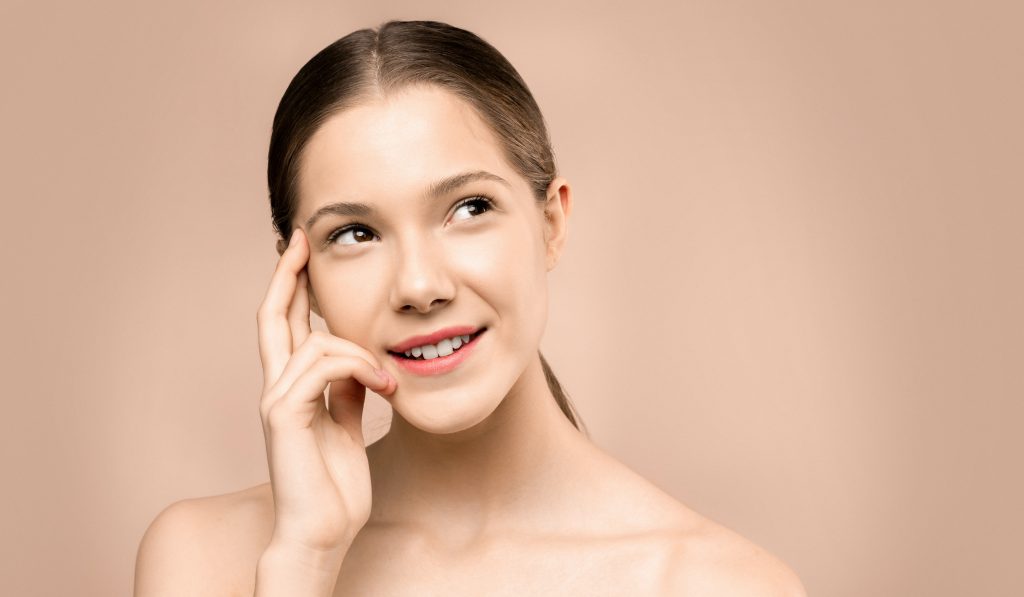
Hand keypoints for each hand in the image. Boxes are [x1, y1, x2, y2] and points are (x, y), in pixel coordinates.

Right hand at [256, 227, 395, 554]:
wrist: (324, 531)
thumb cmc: (334, 485)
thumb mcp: (348, 424)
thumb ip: (347, 390)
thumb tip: (361, 361)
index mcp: (293, 388)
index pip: (285, 325)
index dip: (292, 287)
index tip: (304, 253)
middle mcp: (277, 387)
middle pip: (272, 315)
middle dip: (288, 274)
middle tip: (300, 238)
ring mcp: (276, 400)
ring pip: (312, 340)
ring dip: (360, 351)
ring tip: (389, 381)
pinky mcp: (283, 415)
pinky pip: (320, 366)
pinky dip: (358, 367)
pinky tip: (383, 388)